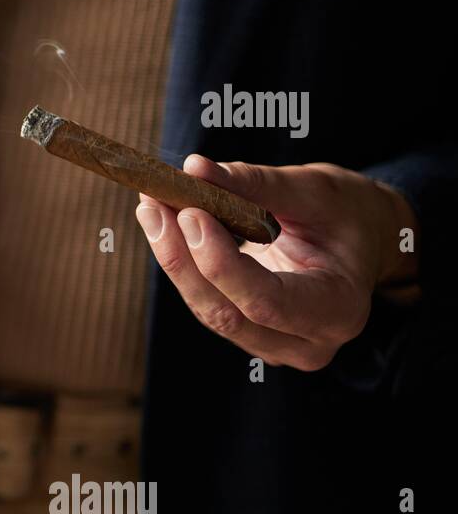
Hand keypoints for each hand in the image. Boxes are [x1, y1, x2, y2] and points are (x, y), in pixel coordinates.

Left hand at [135, 156, 416, 370]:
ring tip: (151, 205)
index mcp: (338, 310)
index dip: (221, 264)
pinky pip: (204, 300)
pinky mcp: (245, 331)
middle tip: (155, 203)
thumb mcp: (315, 190)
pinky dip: (181, 260)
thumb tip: (195, 169)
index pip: (267, 301)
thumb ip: (256, 184)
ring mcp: (271, 344)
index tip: (190, 214)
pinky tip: (162, 222)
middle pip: (226, 313)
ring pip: (206, 309)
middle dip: (182, 258)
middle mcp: (304, 342)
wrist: (361, 239)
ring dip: (172, 257)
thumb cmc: (348, 214)